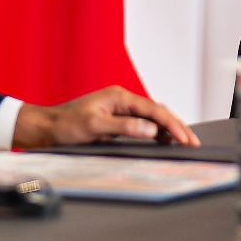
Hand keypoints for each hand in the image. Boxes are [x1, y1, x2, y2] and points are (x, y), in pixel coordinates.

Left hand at [12, 86, 198, 148]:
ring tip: (184, 142)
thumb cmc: (66, 126)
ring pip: (152, 118)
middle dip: (176, 126)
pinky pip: (142, 124)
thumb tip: (151, 129)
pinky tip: (163, 141)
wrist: (47, 128)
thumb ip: (124, 127)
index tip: (185, 138)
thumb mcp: (95, 127)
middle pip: (157, 111)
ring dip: (168, 129)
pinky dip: (156, 132)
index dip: (172, 125)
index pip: (154, 110)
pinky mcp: (116, 120)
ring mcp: (119, 110)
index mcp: (119, 97)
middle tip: (193, 142)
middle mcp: (122, 100)